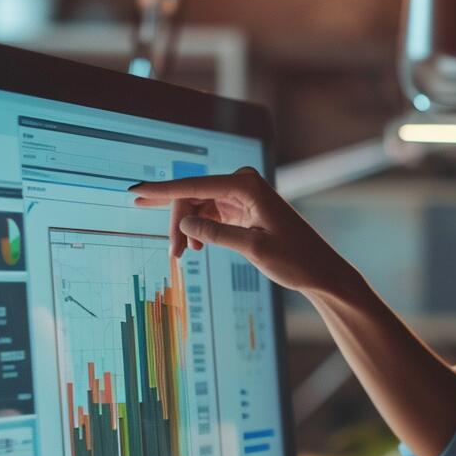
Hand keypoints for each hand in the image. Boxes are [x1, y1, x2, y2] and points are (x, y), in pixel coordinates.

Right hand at [130, 167, 352, 295]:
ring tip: (183, 254)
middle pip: (194, 196)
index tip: (133, 191)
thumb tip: (184, 222)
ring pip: (199, 205)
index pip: (194, 186)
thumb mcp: (252, 249)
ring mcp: (244, 195)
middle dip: (178, 222)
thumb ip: (216, 234)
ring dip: (188, 228)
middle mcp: (244, 184)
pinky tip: (195, 247)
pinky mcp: (245, 209)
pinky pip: (211, 213)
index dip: (161, 191)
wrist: (321, 271)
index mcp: (247, 186)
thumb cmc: (295, 260)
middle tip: (173, 253)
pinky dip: (200, 229)